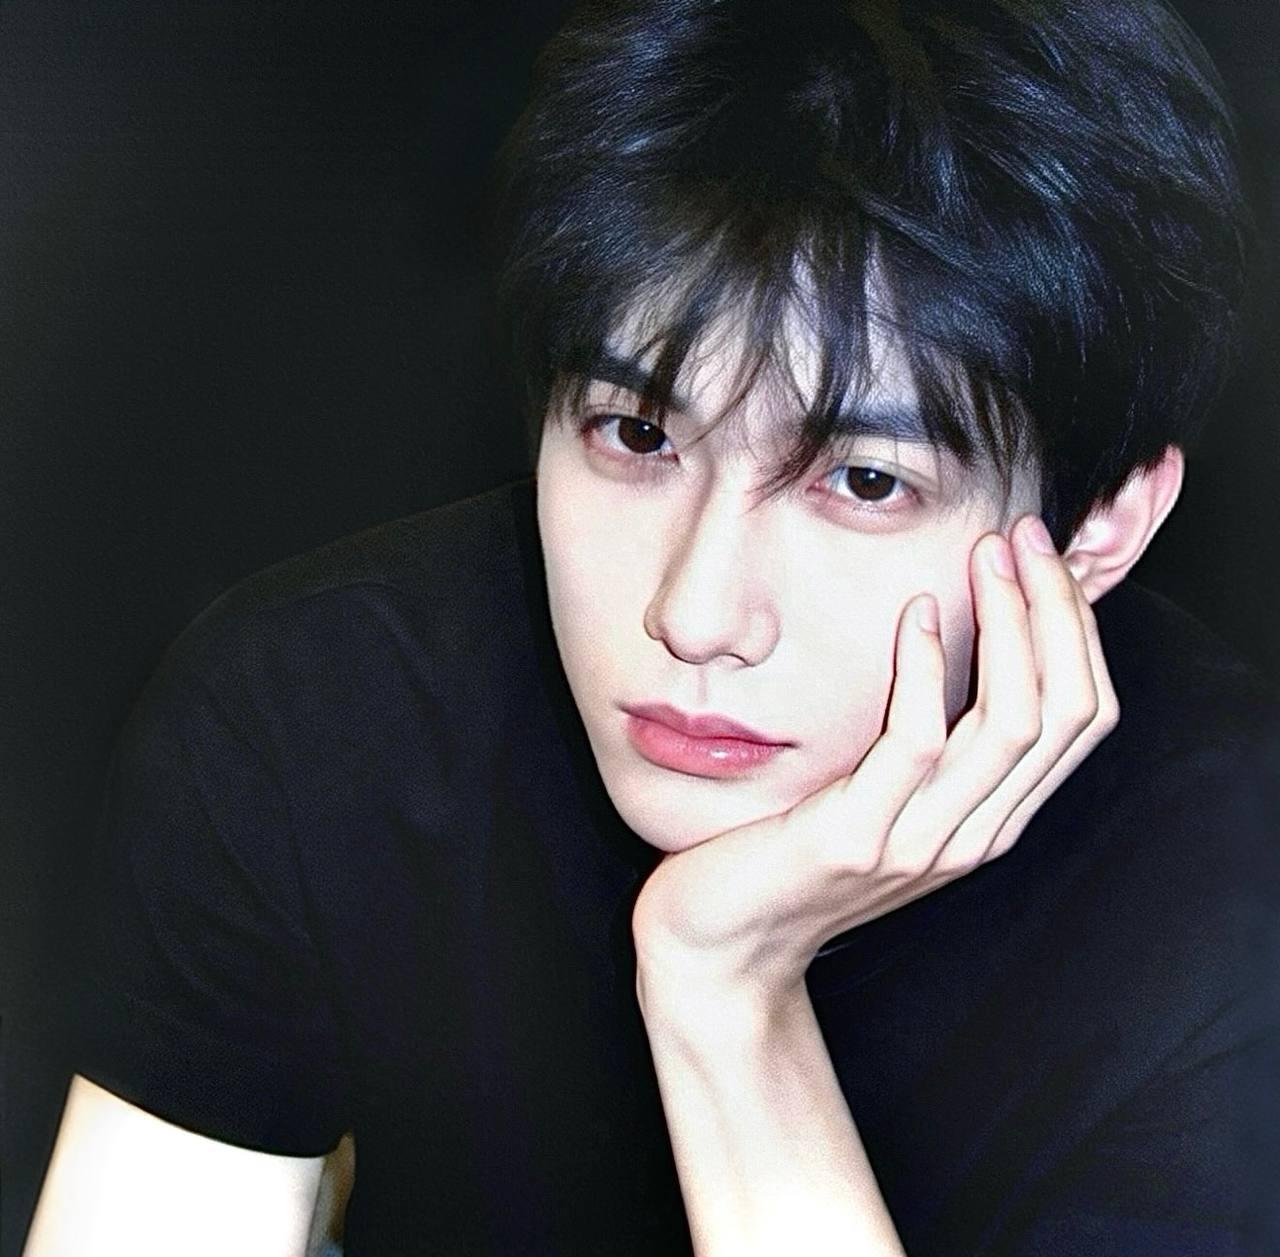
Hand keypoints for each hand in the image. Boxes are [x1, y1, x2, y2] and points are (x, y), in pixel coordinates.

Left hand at [632, 514, 1119, 1006]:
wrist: (722, 946)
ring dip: (1008, 624)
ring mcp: (918, 843)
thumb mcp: (885, 800)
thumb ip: (934, 748)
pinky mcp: (854, 839)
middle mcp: (972, 835)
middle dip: (1057, 612)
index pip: (1080, 718)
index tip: (1045, 559)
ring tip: (987, 556)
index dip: (1078, 631)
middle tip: (1025, 537)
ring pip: (1009, 723)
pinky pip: (915, 742)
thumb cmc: (794, 858)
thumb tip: (962, 648)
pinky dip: (924, 669)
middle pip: (1063, 712)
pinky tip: (912, 614)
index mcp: (990, 821)